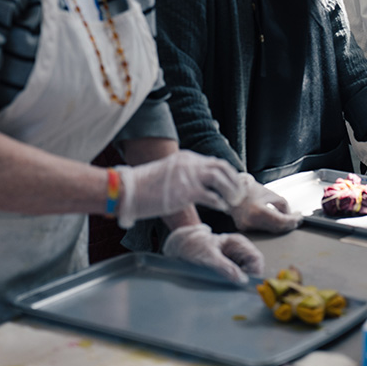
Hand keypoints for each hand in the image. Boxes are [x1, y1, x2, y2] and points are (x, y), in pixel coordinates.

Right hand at [116, 150, 245, 228]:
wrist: (128, 189)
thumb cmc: (143, 186)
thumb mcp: (168, 173)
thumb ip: (183, 176)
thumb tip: (193, 187)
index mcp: (187, 158)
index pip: (215, 162)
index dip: (227, 174)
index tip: (233, 184)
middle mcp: (191, 163)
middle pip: (223, 167)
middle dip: (234, 181)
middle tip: (238, 193)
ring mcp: (190, 176)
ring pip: (221, 179)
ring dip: (231, 191)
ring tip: (233, 202)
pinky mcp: (187, 191)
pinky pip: (212, 196)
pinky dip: (220, 202)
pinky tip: (222, 208)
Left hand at [162, 224, 265, 284]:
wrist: (181, 248)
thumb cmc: (194, 246)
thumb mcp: (208, 256)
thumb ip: (225, 267)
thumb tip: (241, 279)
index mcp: (238, 244)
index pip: (256, 260)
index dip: (254, 273)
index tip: (244, 285)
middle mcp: (240, 253)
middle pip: (253, 270)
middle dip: (245, 281)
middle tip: (233, 289)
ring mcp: (235, 262)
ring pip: (245, 277)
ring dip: (238, 284)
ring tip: (225, 288)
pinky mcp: (228, 271)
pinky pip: (235, 280)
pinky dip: (231, 286)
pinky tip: (222, 287)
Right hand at [229, 173, 302, 233]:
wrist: (232, 190)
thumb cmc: (251, 189)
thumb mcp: (270, 194)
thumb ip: (282, 206)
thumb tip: (289, 216)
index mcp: (257, 211)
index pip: (280, 221)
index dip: (292, 220)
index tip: (299, 217)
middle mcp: (250, 221)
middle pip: (276, 228)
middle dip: (289, 224)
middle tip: (296, 219)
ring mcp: (246, 227)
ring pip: (270, 230)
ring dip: (281, 226)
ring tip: (288, 219)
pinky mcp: (244, 228)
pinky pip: (262, 229)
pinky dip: (271, 226)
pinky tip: (275, 220)